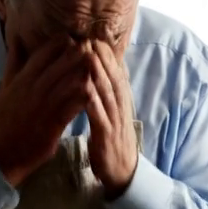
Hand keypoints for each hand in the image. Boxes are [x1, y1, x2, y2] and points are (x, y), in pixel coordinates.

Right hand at [0, 33, 93, 186]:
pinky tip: (95, 93)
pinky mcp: (53, 125)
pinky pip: (73, 106)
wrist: (5, 153)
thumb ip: (12, 64)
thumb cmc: (6, 120)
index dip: (61, 43)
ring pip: (70, 82)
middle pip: (61, 63)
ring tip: (99, 67)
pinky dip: (85, 98)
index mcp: (22, 79)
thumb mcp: (4, 89)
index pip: (44, 52)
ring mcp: (43, 107)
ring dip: (85, 73)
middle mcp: (33, 89)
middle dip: (79, 54)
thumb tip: (16, 40)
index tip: (74, 39)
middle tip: (92, 49)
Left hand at [85, 41, 138, 197]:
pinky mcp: (107, 135)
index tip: (94, 36)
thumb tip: (104, 73)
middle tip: (90, 38)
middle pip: (113, 78)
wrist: (122, 172)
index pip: (116, 73)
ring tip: (88, 56)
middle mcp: (121, 108)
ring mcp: (115, 121)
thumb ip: (108, 95)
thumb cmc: (112, 141)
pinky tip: (84, 90)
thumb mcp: (112, 114)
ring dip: (98, 73)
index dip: (106, 55)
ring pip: (108, 93)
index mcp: (121, 102)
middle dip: (102, 57)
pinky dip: (93, 101)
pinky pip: (100, 116)